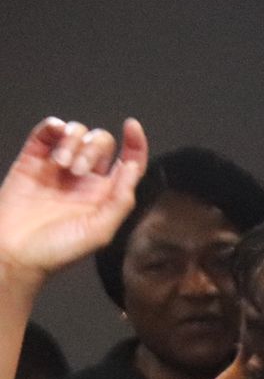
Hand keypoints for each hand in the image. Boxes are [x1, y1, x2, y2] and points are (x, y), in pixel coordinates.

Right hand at [0, 117, 147, 285]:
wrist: (14, 252)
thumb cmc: (57, 250)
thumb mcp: (99, 231)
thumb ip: (120, 200)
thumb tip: (134, 168)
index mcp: (106, 196)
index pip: (129, 163)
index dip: (135, 143)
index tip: (132, 126)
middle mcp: (85, 180)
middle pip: (102, 143)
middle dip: (92, 149)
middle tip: (76, 171)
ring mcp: (58, 168)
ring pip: (76, 134)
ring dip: (72, 142)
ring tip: (60, 165)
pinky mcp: (32, 160)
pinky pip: (47, 132)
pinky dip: (53, 126)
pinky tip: (54, 133)